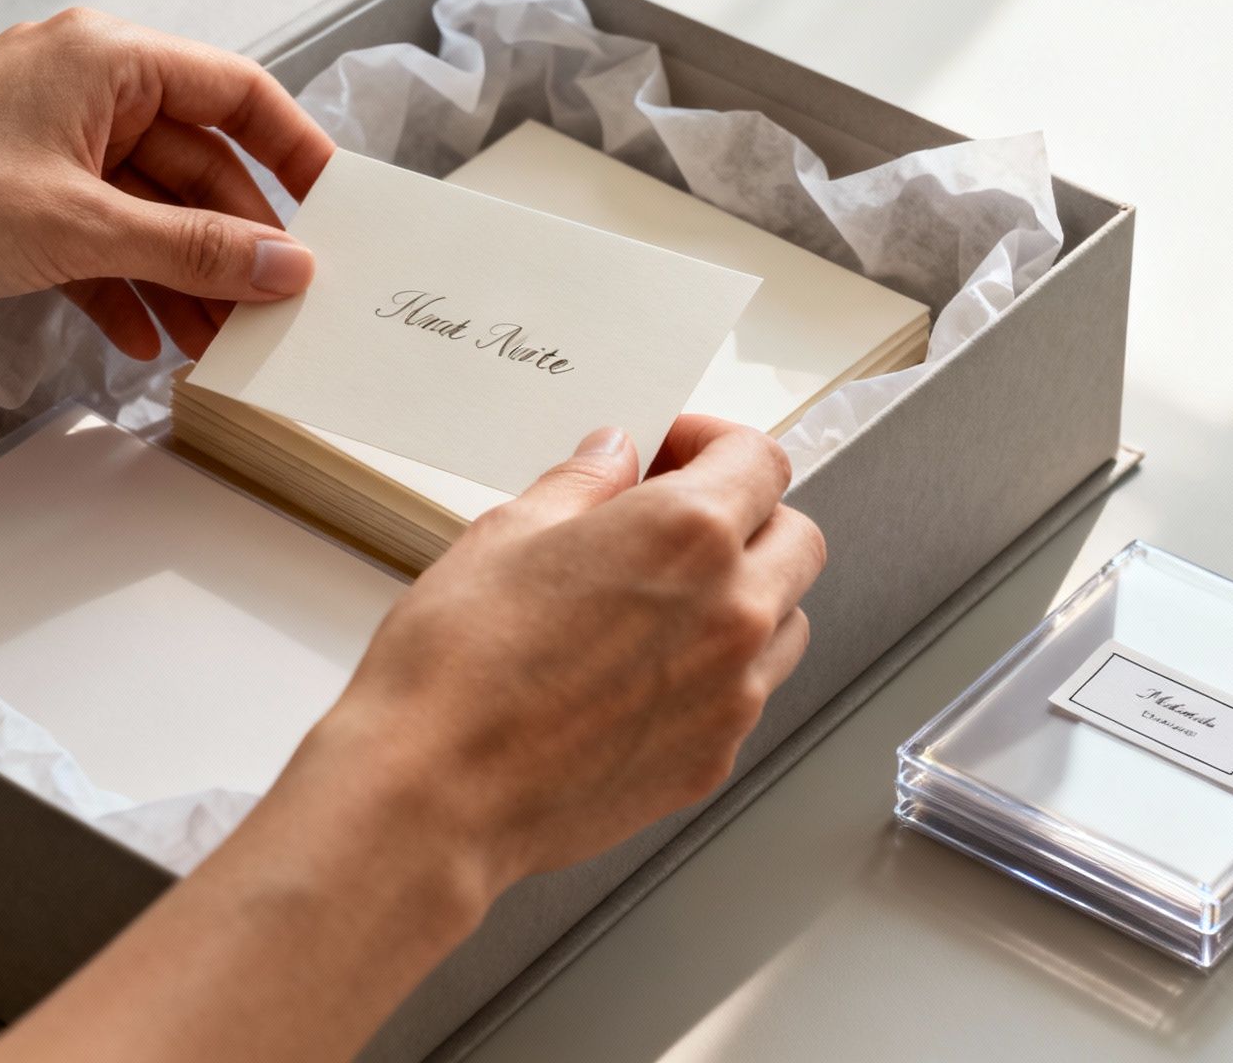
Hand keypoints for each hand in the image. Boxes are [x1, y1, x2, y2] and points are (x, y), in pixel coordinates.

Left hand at [0, 8, 331, 358]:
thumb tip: (282, 263)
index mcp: (108, 61)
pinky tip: (151, 342)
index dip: (294, 150)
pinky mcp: (23, 202)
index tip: (336, 208)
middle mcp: (86, 95)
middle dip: (236, 242)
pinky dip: (131, 290)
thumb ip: (193, 249)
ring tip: (222, 345)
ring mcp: (53, 150)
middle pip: (199, 166)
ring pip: (153, 214)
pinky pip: (105, 243)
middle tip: (277, 306)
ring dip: (188, 279)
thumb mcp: (81, 225)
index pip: (236, 93)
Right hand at [284, 414, 825, 893]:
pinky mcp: (712, 757)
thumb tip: (611, 459)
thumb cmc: (458, 668)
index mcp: (688, 535)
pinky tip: (640, 670)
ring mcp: (733, 693)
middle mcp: (732, 611)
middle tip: (675, 520)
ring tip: (663, 600)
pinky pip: (746, 695)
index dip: (716, 442)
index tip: (676, 453)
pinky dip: (717, 671)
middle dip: (747, 516)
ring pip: (786, 621)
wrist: (436, 791)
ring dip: (745, 595)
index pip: (759, 459)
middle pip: (796, 538)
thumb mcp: (507, 534)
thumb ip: (581, 485)